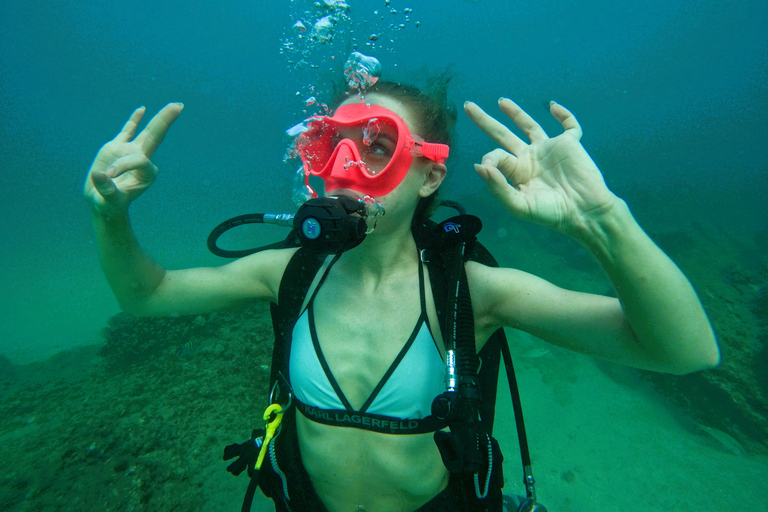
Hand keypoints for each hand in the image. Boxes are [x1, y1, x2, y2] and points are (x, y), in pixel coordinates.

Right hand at [84, 103, 183, 217]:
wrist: (101, 201)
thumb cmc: (108, 203)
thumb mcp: (108, 201)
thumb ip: (106, 189)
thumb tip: (98, 175)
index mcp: (146, 173)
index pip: (138, 160)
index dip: (123, 165)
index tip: (108, 176)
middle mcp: (142, 159)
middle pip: (156, 136)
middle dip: (166, 121)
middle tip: (179, 105)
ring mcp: (131, 151)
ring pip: (146, 131)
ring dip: (159, 118)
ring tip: (176, 105)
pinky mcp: (117, 147)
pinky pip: (127, 131)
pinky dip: (134, 120)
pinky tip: (142, 109)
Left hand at [464, 98, 617, 236]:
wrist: (584, 212)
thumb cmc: (551, 213)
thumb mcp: (519, 205)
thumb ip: (498, 187)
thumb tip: (479, 166)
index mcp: (517, 173)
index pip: (497, 156)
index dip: (490, 158)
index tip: (488, 165)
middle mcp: (530, 158)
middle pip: (503, 135)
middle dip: (485, 121)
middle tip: (468, 106)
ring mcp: (549, 149)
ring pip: (529, 126)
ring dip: (515, 113)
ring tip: (501, 101)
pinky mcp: (570, 144)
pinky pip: (568, 125)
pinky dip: (563, 114)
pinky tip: (553, 106)